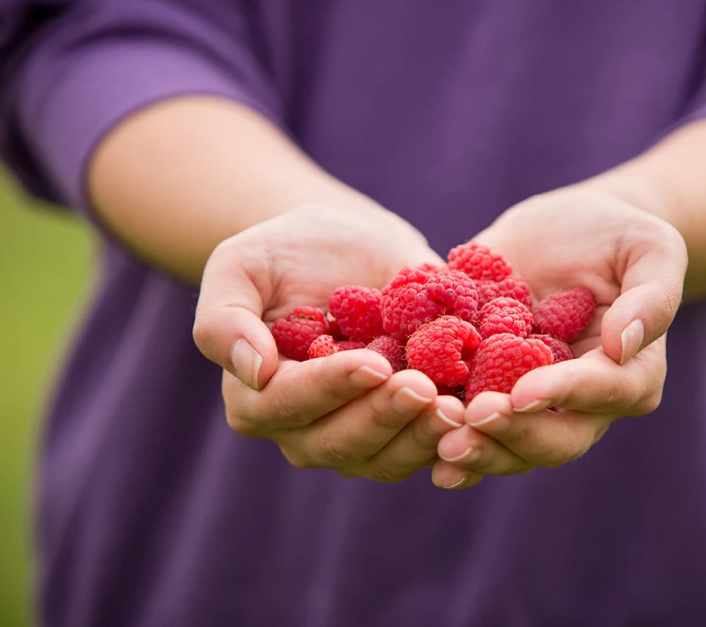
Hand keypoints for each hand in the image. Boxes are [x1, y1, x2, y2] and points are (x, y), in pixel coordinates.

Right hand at [194, 204, 473, 482]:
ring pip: (386, 458)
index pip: (288, 404)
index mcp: (257, 396)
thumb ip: (225, 316)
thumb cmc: (289, 250)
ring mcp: (359, 436)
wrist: (354, 248)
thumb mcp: (242, 263)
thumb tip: (254, 371)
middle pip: (339, 442)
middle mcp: (304, 429)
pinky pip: (428, 452)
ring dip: (422, 438)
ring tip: (458, 407)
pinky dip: (456, 443)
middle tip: (424, 388)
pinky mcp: (406, 430)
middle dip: (383, 417)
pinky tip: (480, 419)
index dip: (330, 388)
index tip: (371, 363)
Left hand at [431, 181, 686, 488]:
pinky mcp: (486, 391)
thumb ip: (651, 295)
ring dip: (474, 449)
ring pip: (508, 447)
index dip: (563, 394)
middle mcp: (580, 405)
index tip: (522, 391)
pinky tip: (406, 431)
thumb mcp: (650, 247)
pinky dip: (437, 434)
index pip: (600, 394)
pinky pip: (466, 425)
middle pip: (554, 440)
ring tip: (437, 442)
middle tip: (470, 421)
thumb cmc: (616, 235)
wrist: (563, 231)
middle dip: (512, 435)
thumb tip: (622, 344)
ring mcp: (530, 404)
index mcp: (628, 376)